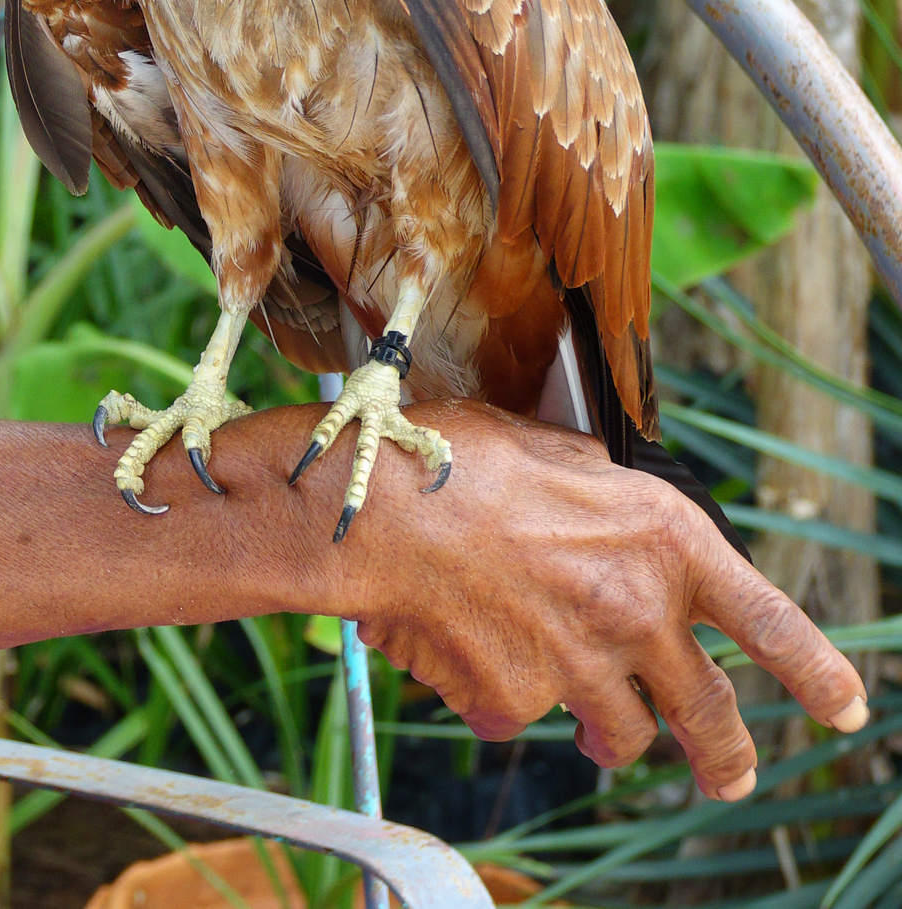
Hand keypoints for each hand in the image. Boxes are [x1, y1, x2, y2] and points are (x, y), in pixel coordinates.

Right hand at [335, 404, 866, 800]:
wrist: (374, 511)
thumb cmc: (450, 460)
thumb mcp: (550, 448)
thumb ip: (599, 485)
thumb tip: (606, 492)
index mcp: (661, 537)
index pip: (769, 621)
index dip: (817, 671)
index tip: (843, 707)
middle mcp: (638, 609)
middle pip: (709, 711)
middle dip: (727, 754)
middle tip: (729, 771)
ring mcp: (582, 664)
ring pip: (623, 734)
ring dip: (612, 736)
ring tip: (593, 733)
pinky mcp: (521, 701)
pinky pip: (523, 716)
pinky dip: (507, 700)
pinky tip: (472, 658)